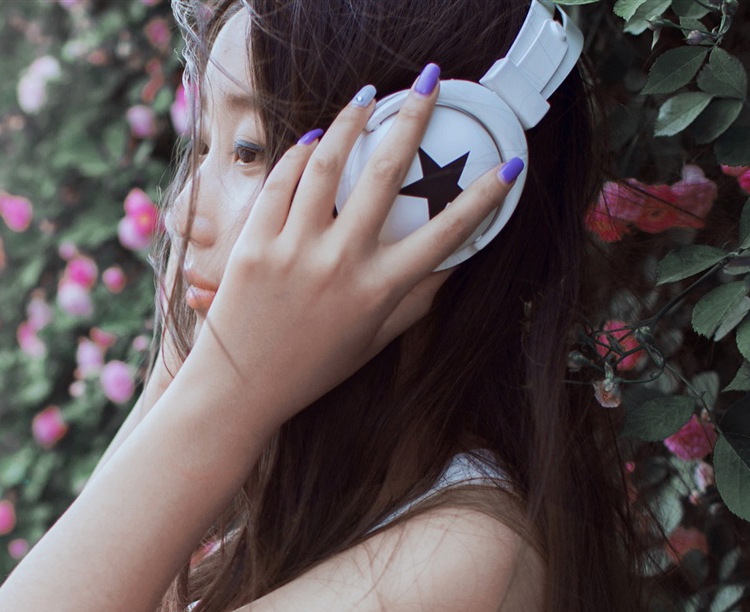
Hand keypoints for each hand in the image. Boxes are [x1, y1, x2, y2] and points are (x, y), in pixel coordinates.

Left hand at [185, 71, 520, 429]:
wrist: (239, 389)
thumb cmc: (311, 369)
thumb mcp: (373, 341)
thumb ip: (414, 302)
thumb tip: (451, 264)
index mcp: (379, 290)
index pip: (446, 234)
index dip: (483, 197)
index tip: (510, 165)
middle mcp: (340, 264)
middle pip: (386, 174)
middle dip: (413, 120)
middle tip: (428, 86)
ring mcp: (293, 251)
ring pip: (326, 164)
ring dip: (351, 121)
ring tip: (367, 98)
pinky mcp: (253, 244)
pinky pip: (281, 183)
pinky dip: (299, 154)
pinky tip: (313, 140)